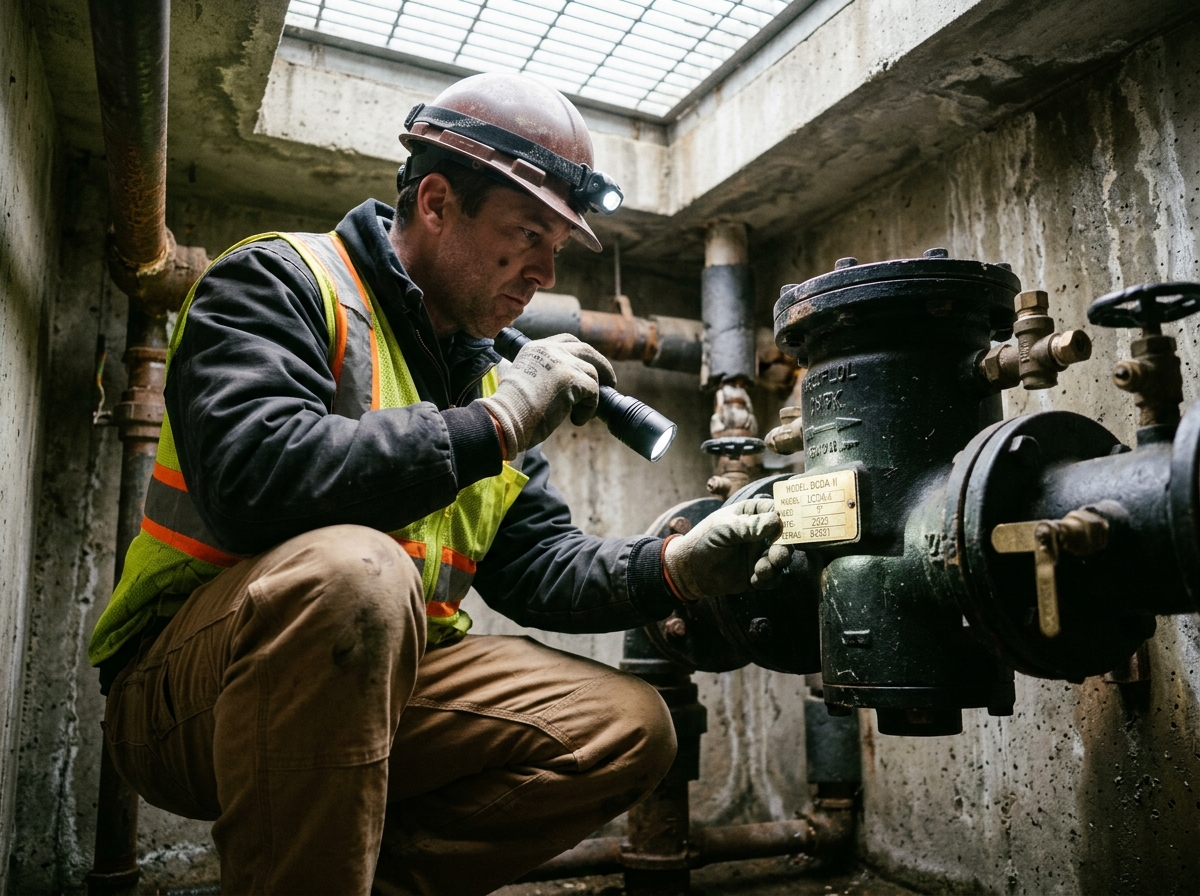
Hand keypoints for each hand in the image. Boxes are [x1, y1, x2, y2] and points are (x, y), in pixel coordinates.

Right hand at [479, 334, 616, 457]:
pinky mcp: (572, 379)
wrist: (505, 419)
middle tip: (609, 382)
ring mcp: (562, 362)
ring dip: (591, 396)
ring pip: (592, 374)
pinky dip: (589, 409)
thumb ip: (544, 372)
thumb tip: (569, 384)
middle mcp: (549, 350)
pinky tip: (576, 420)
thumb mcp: (525, 379)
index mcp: (536, 347)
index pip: (568, 341)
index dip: (582, 354)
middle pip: (587, 350)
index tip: (590, 367)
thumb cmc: (511, 410)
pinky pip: (593, 392)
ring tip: (579, 413)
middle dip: (602, 365)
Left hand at [663, 499, 793, 600]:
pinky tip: (753, 581)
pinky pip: (773, 578)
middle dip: (784, 547)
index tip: (783, 528)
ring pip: (781, 558)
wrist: (689, 569)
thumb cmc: (703, 540)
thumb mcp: (723, 528)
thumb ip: (748, 525)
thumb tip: (775, 521)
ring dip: (776, 565)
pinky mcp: (758, 573)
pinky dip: (768, 580)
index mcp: (752, 513)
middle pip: (784, 536)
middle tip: (777, 556)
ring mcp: (760, 552)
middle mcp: (760, 532)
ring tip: (761, 570)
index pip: (775, 510)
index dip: (785, 518)